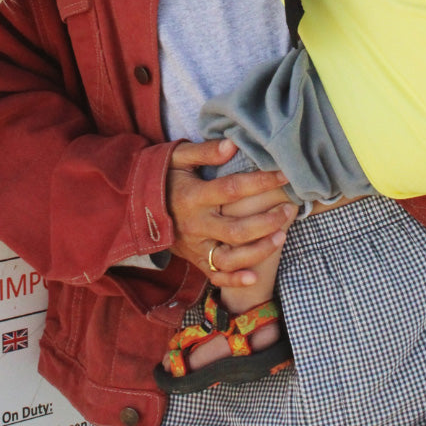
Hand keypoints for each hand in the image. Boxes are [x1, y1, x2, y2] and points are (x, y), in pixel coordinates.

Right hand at [166, 139, 295, 288]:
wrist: (135, 206)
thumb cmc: (163, 176)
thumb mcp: (179, 157)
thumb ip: (205, 152)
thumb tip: (233, 144)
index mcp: (193, 197)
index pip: (233, 189)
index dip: (261, 182)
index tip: (284, 174)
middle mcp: (195, 225)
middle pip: (237, 229)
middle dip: (267, 221)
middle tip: (289, 209)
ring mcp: (195, 246)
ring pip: (229, 258)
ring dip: (258, 251)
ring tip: (281, 236)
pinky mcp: (195, 260)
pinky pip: (215, 276)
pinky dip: (234, 280)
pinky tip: (254, 276)